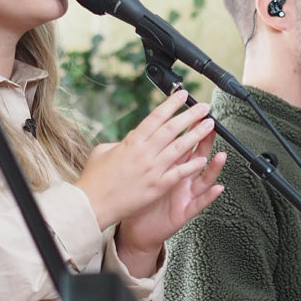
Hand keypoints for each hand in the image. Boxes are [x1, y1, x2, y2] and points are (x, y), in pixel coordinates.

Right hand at [76, 90, 215, 229]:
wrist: (92, 204)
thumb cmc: (95, 179)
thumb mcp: (103, 151)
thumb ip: (121, 142)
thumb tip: (132, 137)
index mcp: (131, 142)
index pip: (155, 118)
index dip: (171, 105)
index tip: (182, 96)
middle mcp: (144, 153)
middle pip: (172, 129)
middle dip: (190, 116)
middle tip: (203, 107)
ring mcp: (152, 170)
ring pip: (180, 148)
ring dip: (196, 135)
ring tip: (208, 125)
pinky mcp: (156, 187)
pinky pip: (178, 173)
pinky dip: (191, 165)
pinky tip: (202, 159)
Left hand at [116, 130, 225, 276]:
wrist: (138, 229)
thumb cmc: (139, 201)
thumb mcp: (142, 173)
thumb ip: (146, 153)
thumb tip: (139, 131)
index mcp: (170, 167)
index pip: (182, 144)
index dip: (189, 129)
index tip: (195, 113)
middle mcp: (182, 179)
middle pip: (197, 157)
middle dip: (205, 142)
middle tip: (211, 126)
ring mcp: (186, 195)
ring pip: (203, 179)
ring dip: (214, 168)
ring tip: (221, 155)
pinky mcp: (185, 212)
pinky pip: (199, 204)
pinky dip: (209, 197)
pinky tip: (218, 188)